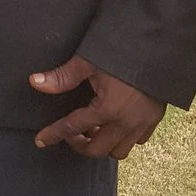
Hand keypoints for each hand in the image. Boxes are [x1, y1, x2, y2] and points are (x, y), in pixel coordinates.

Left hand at [31, 55, 165, 160]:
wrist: (160, 44)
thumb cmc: (123, 51)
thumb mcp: (88, 61)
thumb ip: (62, 77)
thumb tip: (35, 82)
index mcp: (107, 109)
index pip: (72, 127)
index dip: (54, 134)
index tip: (41, 141)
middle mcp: (126, 122)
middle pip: (97, 150)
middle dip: (80, 145)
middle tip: (70, 133)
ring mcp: (144, 123)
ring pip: (120, 151)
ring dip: (103, 144)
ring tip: (94, 129)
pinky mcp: (157, 118)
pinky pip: (138, 140)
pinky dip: (124, 138)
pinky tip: (116, 124)